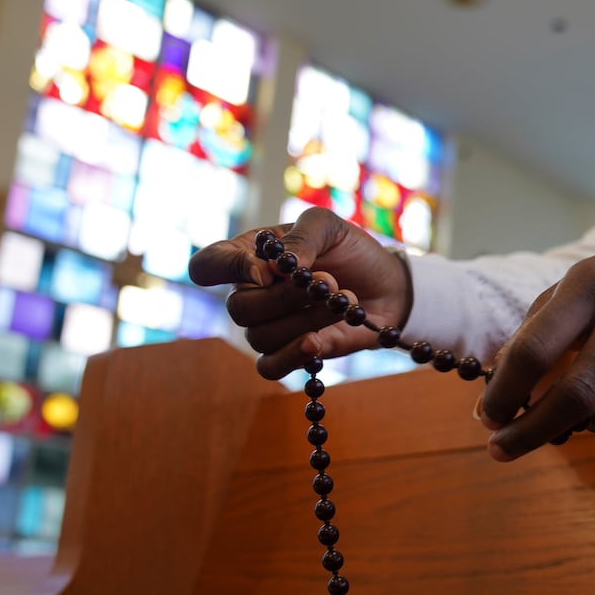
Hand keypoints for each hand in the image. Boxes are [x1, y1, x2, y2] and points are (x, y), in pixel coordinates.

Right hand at [189, 207, 409, 378]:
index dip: (230, 269)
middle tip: (327, 280)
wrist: (387, 286)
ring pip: (262, 336)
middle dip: (286, 297)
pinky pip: (270, 367)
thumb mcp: (329, 227)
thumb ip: (302, 237)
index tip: (269, 269)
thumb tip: (276, 267)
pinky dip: (292, 356)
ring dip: (307, 318)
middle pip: (239, 308)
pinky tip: (317, 341)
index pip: (208, 265)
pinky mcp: (289, 354)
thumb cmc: (350, 251)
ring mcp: (268, 326)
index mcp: (248, 256)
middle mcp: (251, 293)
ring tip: (343, 301)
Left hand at [477, 238, 594, 460]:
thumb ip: (530, 338)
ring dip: (583, 429)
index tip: (488, 419)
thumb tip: (489, 405)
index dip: (504, 392)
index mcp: (589, 286)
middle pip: (576, 395)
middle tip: (502, 450)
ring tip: (576, 414)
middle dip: (531, 432)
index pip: (536, 348)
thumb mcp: (572, 290)